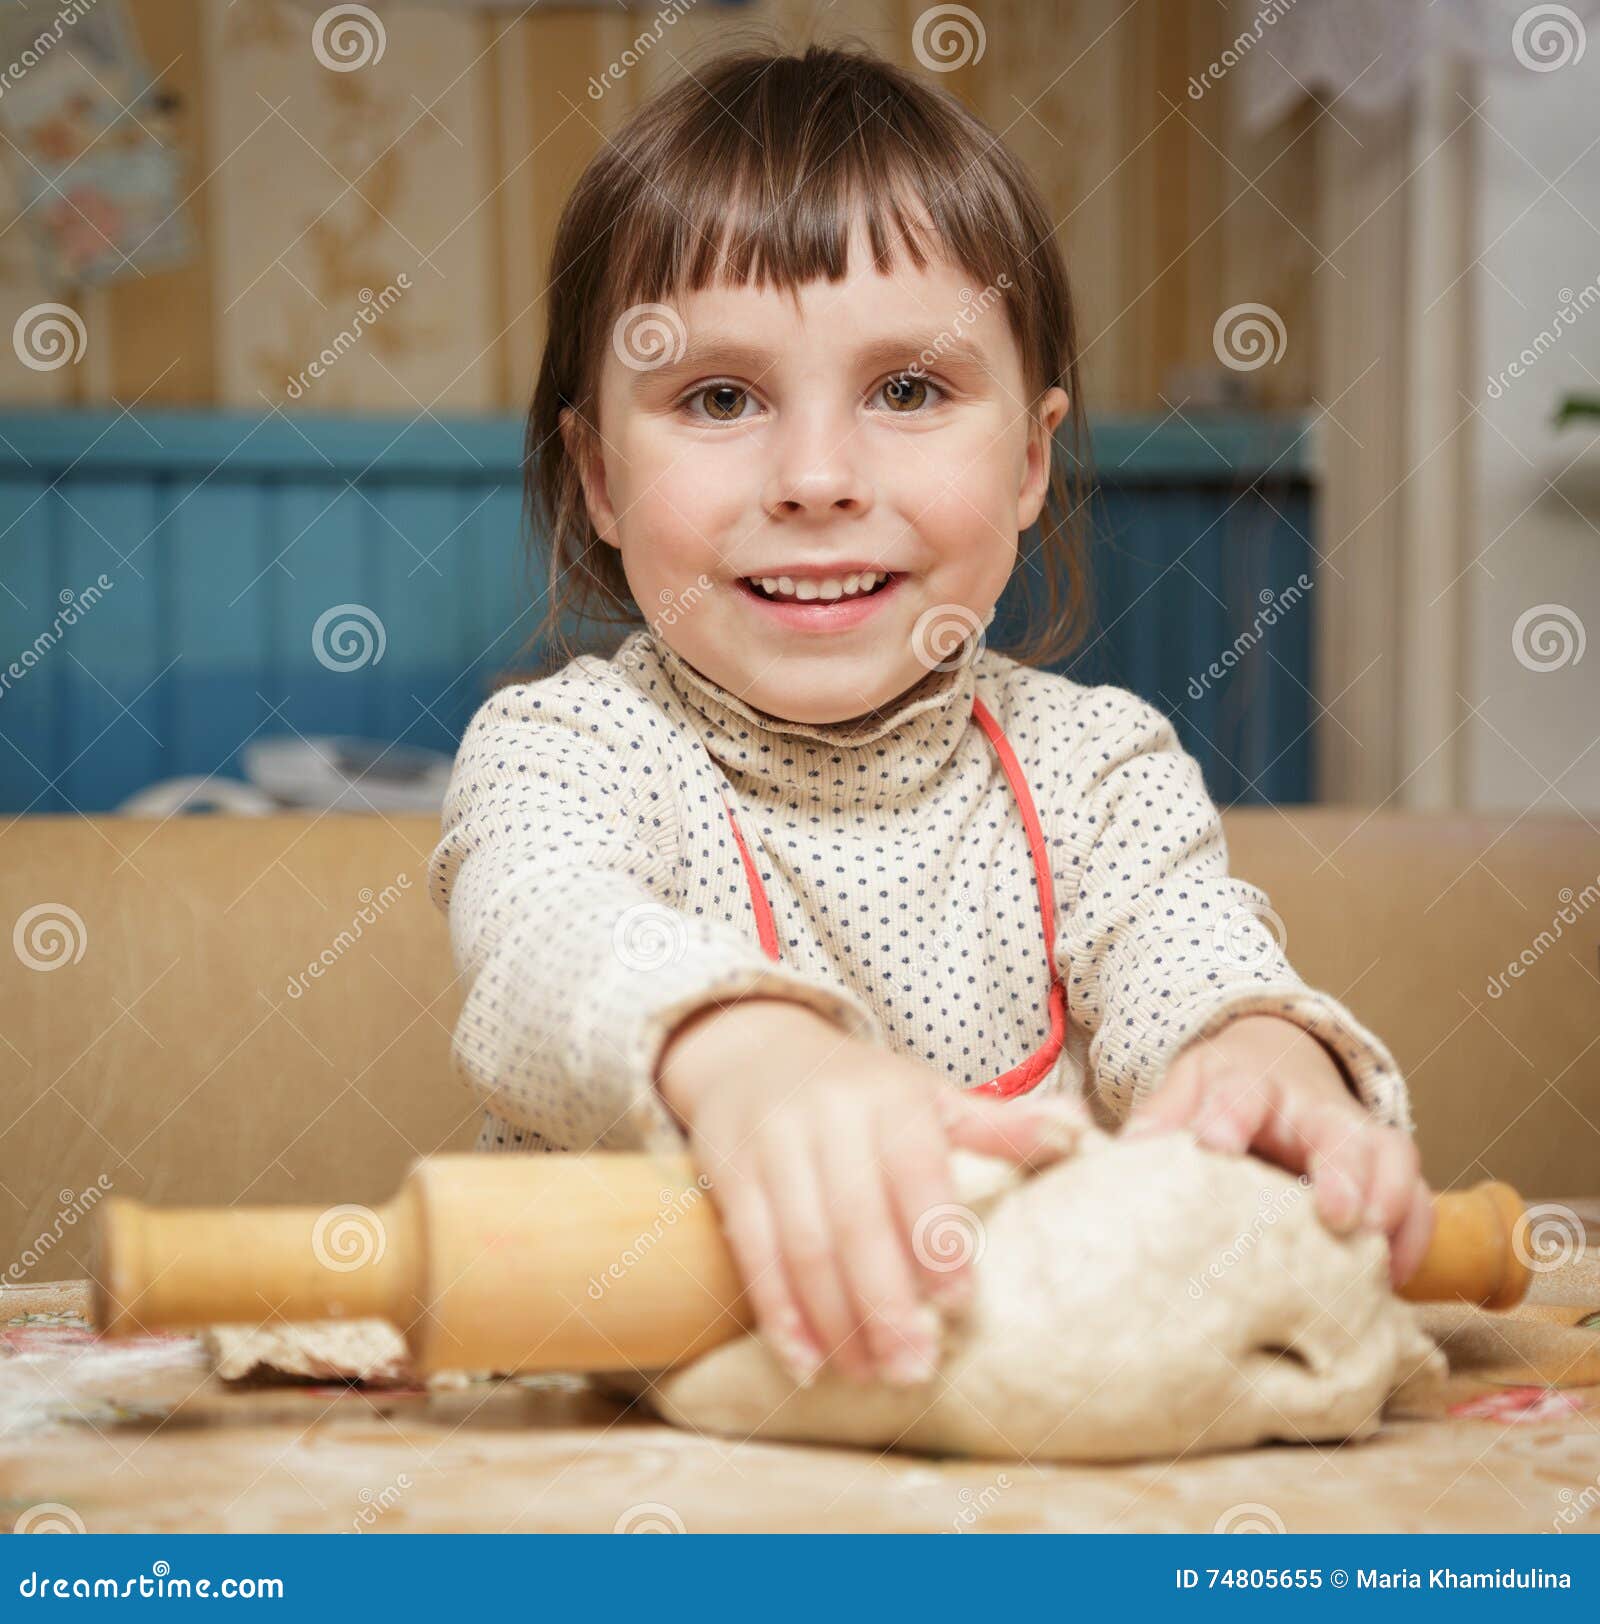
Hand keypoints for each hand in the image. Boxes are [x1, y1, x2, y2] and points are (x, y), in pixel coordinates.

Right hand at [655, 997, 1086, 1386]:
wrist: (754, 1051)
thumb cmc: (860, 1090)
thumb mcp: (928, 1095)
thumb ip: (999, 1124)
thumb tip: (1078, 1131)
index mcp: (890, 1098)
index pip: (916, 1171)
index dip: (935, 1237)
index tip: (960, 1303)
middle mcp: (828, 1118)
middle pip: (856, 1220)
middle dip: (886, 1301)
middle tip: (916, 1368)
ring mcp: (773, 1146)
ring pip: (803, 1243)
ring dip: (836, 1319)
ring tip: (868, 1375)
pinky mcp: (731, 1176)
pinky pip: (753, 1251)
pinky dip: (779, 1312)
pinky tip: (806, 1362)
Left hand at [1126, 1013, 1433, 1287]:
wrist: (1279, 1063)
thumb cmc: (1223, 1092)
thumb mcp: (1186, 1089)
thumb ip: (1160, 1119)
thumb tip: (1122, 1155)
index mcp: (1250, 1083)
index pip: (1240, 1092)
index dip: (1227, 1116)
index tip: (1213, 1146)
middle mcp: (1312, 1108)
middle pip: (1336, 1129)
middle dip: (1341, 1169)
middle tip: (1334, 1213)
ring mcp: (1357, 1137)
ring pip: (1391, 1157)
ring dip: (1388, 1203)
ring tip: (1374, 1253)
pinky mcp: (1386, 1171)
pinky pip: (1418, 1200)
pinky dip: (1412, 1239)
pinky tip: (1391, 1281)